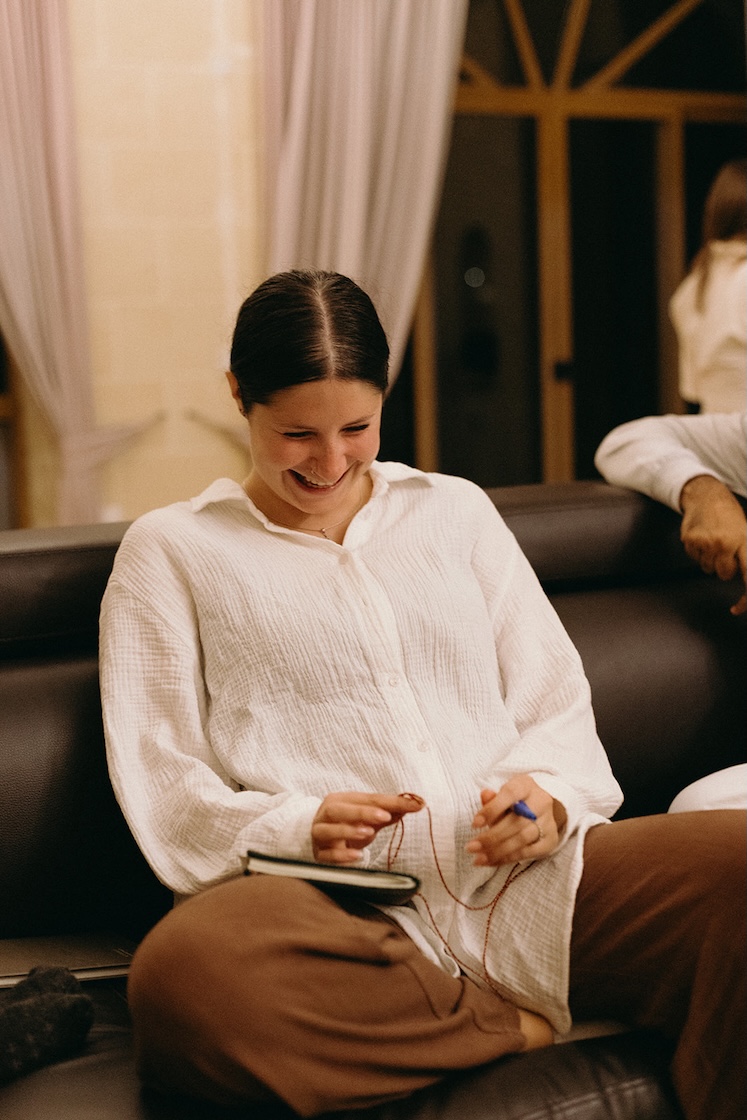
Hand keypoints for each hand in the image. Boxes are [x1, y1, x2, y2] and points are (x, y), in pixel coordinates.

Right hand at [312, 792, 423, 864]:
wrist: (322, 842)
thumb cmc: (348, 826)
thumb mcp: (368, 819)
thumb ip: (387, 812)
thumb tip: (413, 804)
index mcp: (340, 800)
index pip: (365, 799)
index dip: (388, 802)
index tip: (411, 804)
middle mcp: (326, 815)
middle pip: (338, 810)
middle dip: (361, 812)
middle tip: (385, 816)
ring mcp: (319, 835)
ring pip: (327, 830)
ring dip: (348, 831)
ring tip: (368, 832)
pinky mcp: (319, 855)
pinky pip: (327, 855)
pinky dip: (342, 855)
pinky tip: (357, 856)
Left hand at [465, 777, 564, 865]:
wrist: (538, 809)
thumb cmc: (514, 801)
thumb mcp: (502, 795)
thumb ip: (492, 799)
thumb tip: (485, 795)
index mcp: (526, 785)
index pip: (510, 794)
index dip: (492, 809)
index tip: (474, 824)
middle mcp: (541, 801)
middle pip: (516, 821)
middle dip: (491, 837)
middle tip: (472, 847)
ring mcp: (548, 821)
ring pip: (522, 839)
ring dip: (498, 851)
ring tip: (479, 858)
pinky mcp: (551, 839)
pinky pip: (529, 852)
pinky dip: (509, 858)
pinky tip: (492, 861)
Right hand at [680, 475, 746, 614]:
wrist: (706, 495)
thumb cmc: (729, 515)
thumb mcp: (745, 532)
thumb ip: (745, 555)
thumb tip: (745, 580)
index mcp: (744, 541)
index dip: (746, 599)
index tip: (738, 608)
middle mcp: (725, 543)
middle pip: (724, 574)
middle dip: (725, 567)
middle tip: (726, 549)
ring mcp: (706, 542)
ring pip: (707, 569)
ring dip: (710, 559)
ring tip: (713, 541)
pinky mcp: (690, 541)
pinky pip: (694, 559)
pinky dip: (698, 552)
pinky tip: (702, 538)